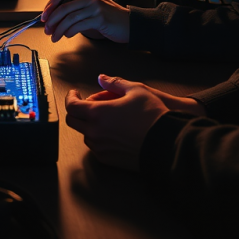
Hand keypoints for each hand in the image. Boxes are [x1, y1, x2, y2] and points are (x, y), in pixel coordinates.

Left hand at [41, 0, 129, 42]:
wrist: (130, 24)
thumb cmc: (110, 19)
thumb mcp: (92, 9)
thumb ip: (76, 9)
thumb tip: (55, 18)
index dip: (49, 7)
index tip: (43, 17)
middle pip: (62, 7)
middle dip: (51, 20)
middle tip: (47, 30)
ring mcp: (94, 6)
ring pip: (68, 18)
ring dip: (58, 29)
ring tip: (54, 37)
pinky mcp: (99, 18)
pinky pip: (78, 25)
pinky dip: (69, 31)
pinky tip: (66, 35)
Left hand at [65, 75, 203, 170]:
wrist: (167, 143)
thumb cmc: (152, 115)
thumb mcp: (136, 90)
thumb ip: (115, 82)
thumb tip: (101, 78)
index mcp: (98, 113)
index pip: (72, 106)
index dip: (71, 97)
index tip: (75, 93)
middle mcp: (95, 132)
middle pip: (73, 121)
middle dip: (76, 111)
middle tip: (85, 105)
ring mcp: (100, 147)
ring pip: (84, 135)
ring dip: (88, 125)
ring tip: (103, 118)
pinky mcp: (108, 159)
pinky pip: (95, 148)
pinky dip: (98, 138)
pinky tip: (111, 132)